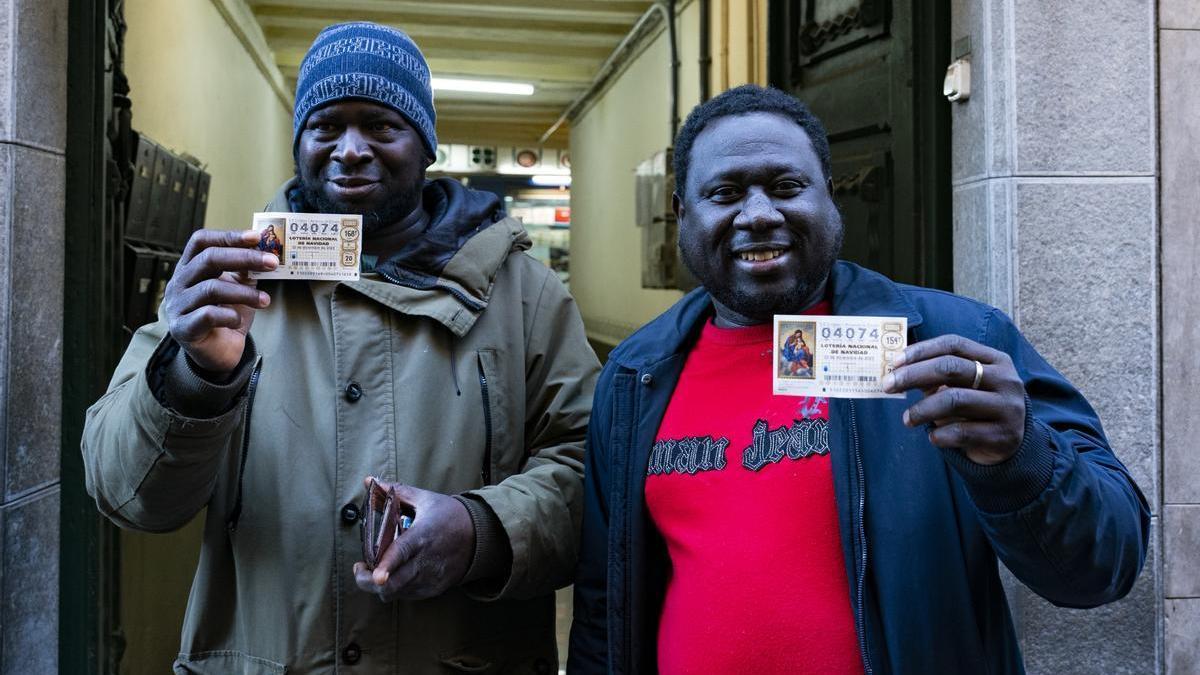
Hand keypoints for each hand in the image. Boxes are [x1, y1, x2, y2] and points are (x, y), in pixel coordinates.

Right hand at [162, 230, 277, 373]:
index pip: (201, 241)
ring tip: (266, 301)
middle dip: (244, 258)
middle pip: (208, 259)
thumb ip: (245, 270)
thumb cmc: (226, 315)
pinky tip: (238, 321)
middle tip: (272, 263)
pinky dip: (229, 316)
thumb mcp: (238, 287)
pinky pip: (208, 315)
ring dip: (245, 293)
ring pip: (211, 288)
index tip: (256, 237)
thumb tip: (265, 250)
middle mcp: (178, 283)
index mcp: (189, 267)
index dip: (228, 236)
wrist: (218, 353)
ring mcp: (177, 305)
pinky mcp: (183, 328)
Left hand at [353, 478, 473, 601]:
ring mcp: (431, 577)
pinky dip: (396, 588)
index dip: (386, 566)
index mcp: (423, 535)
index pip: (401, 553)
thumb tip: (369, 481)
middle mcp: (427, 560)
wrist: (479, 535)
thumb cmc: (449, 515)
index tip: (375, 575)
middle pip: (393, 583)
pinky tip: (395, 575)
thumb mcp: (424, 499)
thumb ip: (394, 492)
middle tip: (360, 569)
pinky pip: (408, 595)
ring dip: (380, 586)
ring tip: (375, 571)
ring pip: (397, 593)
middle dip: (369, 582)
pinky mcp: (434, 588)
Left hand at [881, 334, 1026, 464]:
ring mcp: (1007, 408)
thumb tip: (897, 369)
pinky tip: (932, 437)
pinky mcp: (1003, 435)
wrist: (1010, 445)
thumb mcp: (963, 386)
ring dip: (922, 409)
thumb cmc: (977, 408)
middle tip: (887, 386)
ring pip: (954, 400)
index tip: (894, 361)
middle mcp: (1005, 380)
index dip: (921, 350)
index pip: (954, 344)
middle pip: (951, 368)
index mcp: (995, 360)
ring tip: (907, 419)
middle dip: (913, 375)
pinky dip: (940, 434)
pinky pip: (962, 432)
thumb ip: (937, 376)